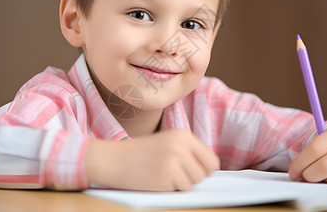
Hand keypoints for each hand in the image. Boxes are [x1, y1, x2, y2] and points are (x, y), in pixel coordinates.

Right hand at [85, 129, 219, 190]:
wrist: (114, 159)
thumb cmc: (141, 153)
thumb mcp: (168, 142)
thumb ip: (189, 152)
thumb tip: (212, 169)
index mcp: (183, 135)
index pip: (211, 160)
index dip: (204, 170)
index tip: (192, 171)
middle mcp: (181, 146)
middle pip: (204, 173)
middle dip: (192, 178)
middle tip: (174, 173)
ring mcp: (174, 161)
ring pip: (194, 183)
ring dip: (182, 184)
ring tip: (164, 174)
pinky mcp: (166, 176)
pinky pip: (181, 190)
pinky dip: (171, 189)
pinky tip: (157, 179)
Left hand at [288, 126, 326, 183]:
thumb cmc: (326, 151)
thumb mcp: (317, 146)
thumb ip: (307, 155)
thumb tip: (295, 173)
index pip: (314, 149)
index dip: (300, 163)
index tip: (292, 171)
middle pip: (324, 166)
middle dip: (308, 174)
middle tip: (301, 177)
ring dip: (319, 180)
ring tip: (319, 175)